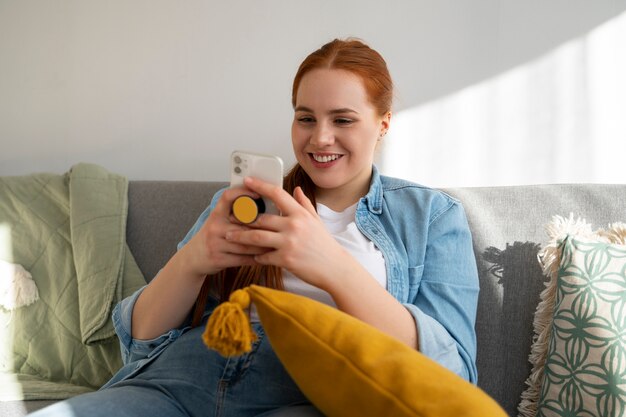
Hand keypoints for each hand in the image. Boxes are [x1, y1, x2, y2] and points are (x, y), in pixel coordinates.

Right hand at [180, 186, 269, 276]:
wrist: (193, 257)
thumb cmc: (212, 236)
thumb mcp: (218, 221)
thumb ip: (234, 213)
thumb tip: (260, 203)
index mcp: (216, 214)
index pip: (227, 197)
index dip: (242, 192)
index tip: (258, 192)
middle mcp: (214, 227)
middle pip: (244, 225)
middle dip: (263, 228)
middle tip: (280, 227)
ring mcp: (215, 244)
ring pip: (247, 244)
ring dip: (264, 246)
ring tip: (277, 244)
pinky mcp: (218, 259)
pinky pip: (243, 259)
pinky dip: (257, 259)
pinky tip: (267, 258)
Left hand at [224, 176, 353, 289]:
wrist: (334, 268)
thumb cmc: (324, 244)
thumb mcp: (316, 221)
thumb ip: (304, 204)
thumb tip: (296, 190)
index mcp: (300, 214)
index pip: (277, 194)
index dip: (260, 186)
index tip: (247, 181)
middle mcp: (294, 226)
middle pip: (260, 219)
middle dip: (243, 219)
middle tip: (231, 218)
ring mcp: (289, 243)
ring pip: (256, 237)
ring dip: (240, 237)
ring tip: (230, 236)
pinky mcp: (285, 260)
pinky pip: (263, 256)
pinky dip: (256, 256)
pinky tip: (253, 256)